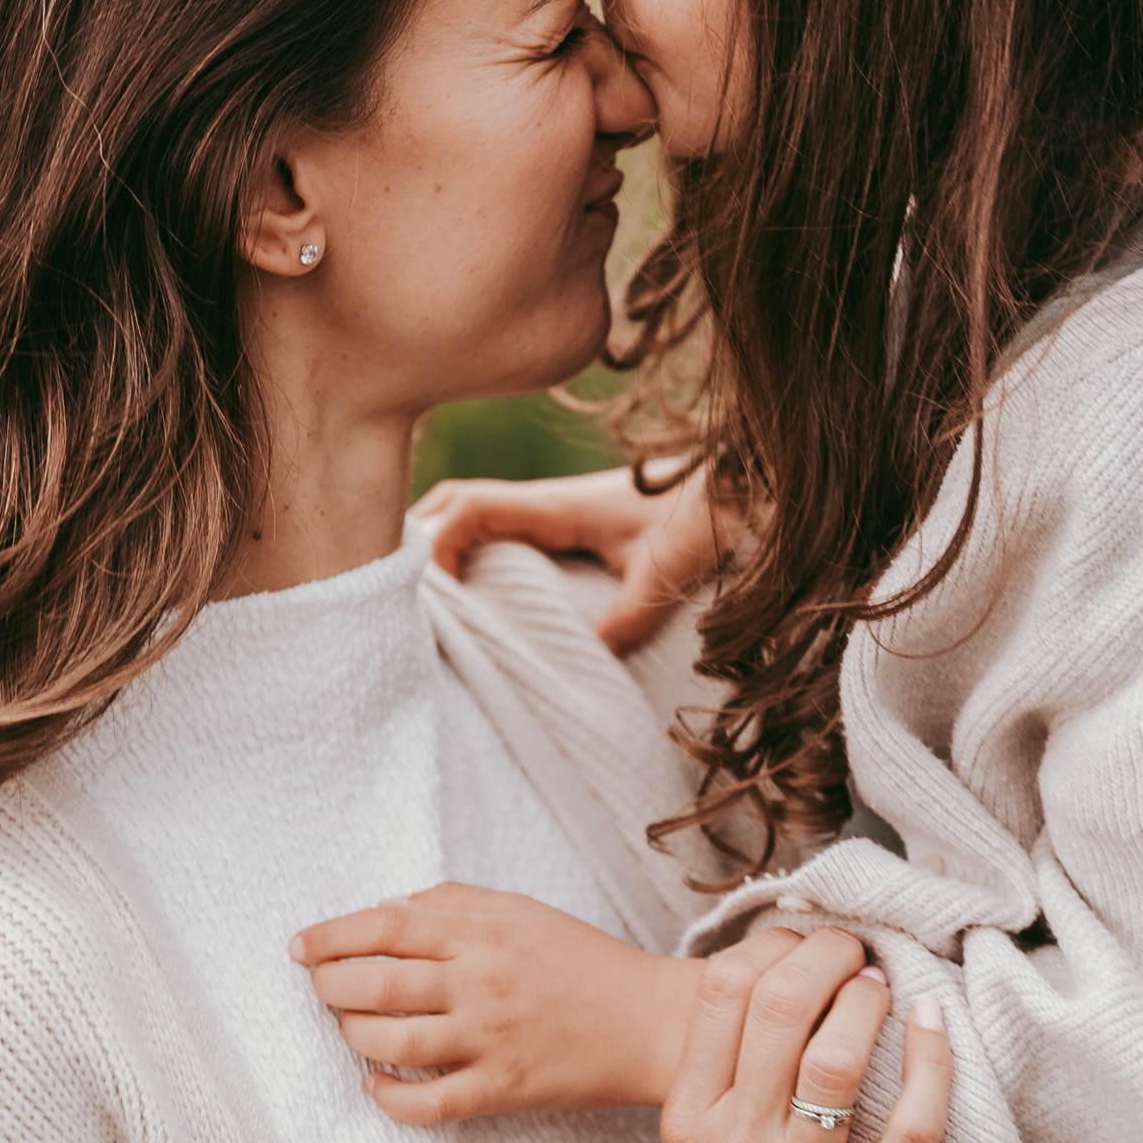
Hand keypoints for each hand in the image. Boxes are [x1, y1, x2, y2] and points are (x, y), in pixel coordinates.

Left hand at [293, 884, 697, 1118]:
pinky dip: (388, 1098)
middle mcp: (481, 982)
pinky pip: (429, 1103)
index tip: (302, 947)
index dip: (332, 935)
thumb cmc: (584, 961)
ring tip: (348, 1028)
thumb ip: (452, 902)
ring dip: (352, 1034)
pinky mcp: (504, 1089)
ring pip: (391, 1042)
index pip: (386, 926)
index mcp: (484, 932)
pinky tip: (376, 1085)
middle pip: (376, 983)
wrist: (651, 1022)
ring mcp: (491, 1039)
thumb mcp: (522, 910)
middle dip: (329, 985)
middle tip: (319, 987)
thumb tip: (387, 908)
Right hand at [415, 464, 721, 654]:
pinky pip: (498, 526)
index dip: (435, 544)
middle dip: (417, 538)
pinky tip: (472, 586)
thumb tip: (584, 660)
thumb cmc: (704, 520)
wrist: (741, 483)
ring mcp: (552, 509)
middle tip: (401, 593)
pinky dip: (468, 545)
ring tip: (423, 594)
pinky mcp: (566, 521)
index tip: (439, 596)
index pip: (467, 507)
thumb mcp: (665, 573)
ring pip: (471, 511)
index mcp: (553, 505)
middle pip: (452, 502)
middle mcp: (543, 502)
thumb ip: (628, 616)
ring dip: (439, 539)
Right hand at [526, 931, 950, 1142]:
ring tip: (886, 988)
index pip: (719, 995)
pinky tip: (935, 1027)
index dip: (771, 947)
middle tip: (855, 951)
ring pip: (841, 1053)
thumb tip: (771, 988)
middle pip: (780, 1005)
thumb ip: (726, 1089)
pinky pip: (913, 1121)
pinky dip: (933, 1061)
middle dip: (828, 955)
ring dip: (873, 999)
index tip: (804, 941)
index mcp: (690, 1126)